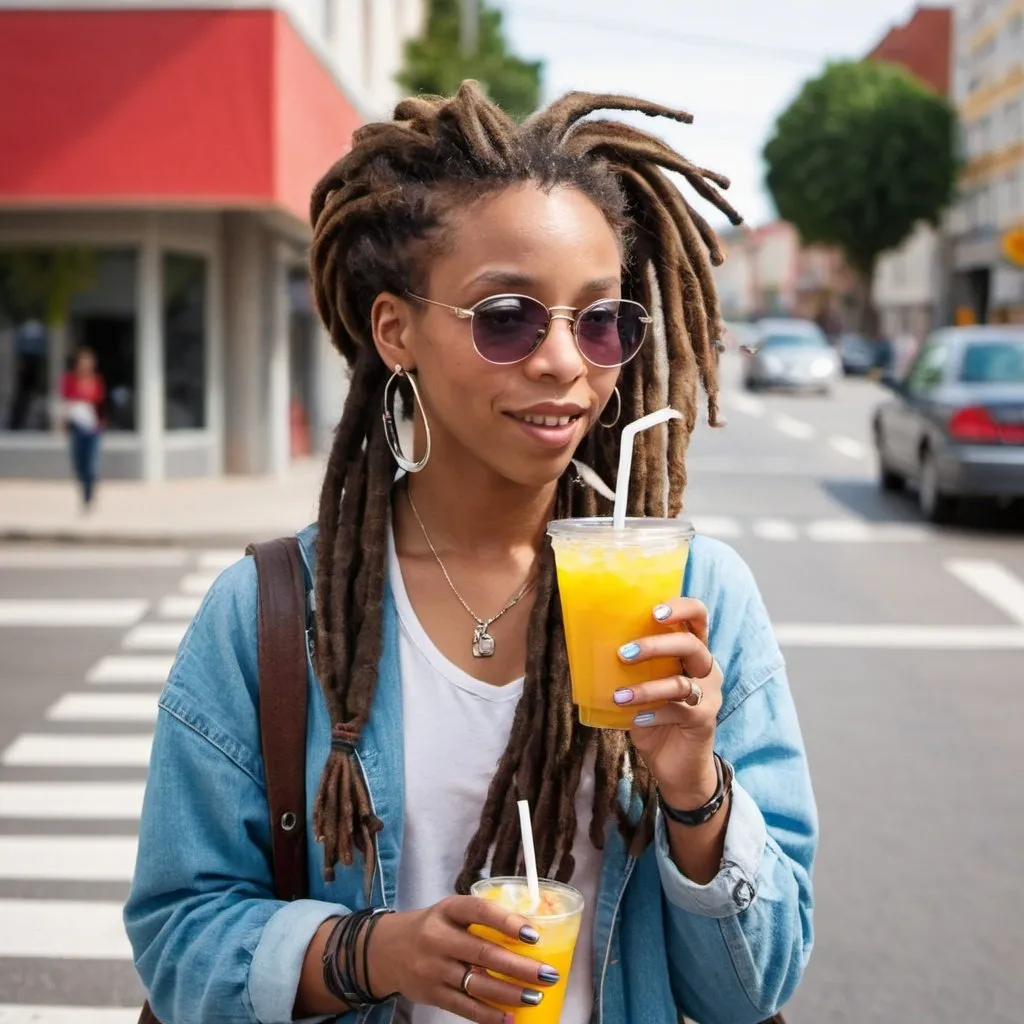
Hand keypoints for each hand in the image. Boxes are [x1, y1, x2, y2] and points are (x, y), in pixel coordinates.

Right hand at [368, 896, 559, 1022]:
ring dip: (510, 993)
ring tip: (536, 996)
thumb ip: (482, 921)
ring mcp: (433, 968)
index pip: (479, 911)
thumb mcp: (452, 912)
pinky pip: (464, 1007)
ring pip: (477, 984)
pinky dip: (489, 1014)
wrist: (388, 949)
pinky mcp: (431, 994)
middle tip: (547, 974)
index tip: (533, 935)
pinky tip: (510, 1017)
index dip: (507, 922)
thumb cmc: (435, 927)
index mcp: (448, 909)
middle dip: (520, 966)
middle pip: (483, 952)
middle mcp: (438, 937)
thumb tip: (530, 935)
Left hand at [614, 597, 723, 806]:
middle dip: (655, 645)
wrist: (677, 764)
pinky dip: (652, 713)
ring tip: (619, 695)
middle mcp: (706, 668)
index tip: (654, 611)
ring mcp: (708, 694)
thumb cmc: (654, 714)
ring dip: (646, 687)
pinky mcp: (704, 720)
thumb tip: (587, 643)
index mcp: (693, 649)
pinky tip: (635, 718)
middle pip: (691, 643)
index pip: (698, 616)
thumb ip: (631, 664)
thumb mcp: (642, 683)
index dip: (681, 608)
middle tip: (624, 652)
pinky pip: (678, 711)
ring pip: (681, 682)